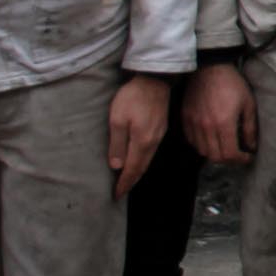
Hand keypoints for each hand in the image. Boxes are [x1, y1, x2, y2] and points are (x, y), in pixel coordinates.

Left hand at [106, 75, 169, 198]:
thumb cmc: (132, 98)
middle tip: (120, 192)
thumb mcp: (117, 120)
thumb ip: (117, 144)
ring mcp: (158, 136)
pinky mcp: (160, 129)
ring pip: (147, 161)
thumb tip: (117, 167)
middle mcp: (153, 143)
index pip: (132, 169)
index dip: (124, 183)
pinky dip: (142, 162)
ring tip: (127, 180)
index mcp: (142, 142)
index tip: (115, 195)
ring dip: (137, 172)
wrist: (154, 80)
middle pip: (141, 168)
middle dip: (131, 181)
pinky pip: (150, 152)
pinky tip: (137, 160)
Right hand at [184, 63, 258, 164]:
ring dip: (215, 154)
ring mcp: (193, 124)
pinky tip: (211, 139)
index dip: (241, 160)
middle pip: (215, 157)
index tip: (248, 157)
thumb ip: (250, 128)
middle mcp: (206, 127)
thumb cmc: (232, 84)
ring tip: (225, 148)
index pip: (230, 154)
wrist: (209, 68)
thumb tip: (252, 146)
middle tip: (238, 155)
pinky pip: (192, 141)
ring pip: (202, 151)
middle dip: (229, 160)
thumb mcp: (248, 104)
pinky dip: (202, 145)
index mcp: (223, 123)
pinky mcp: (185, 119)